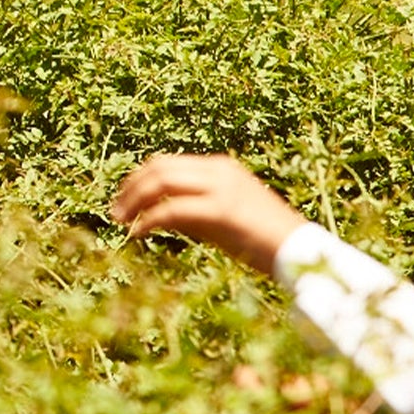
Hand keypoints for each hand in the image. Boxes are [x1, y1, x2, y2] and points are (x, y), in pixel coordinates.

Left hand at [108, 154, 306, 275]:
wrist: (298, 252)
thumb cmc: (262, 240)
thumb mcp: (223, 216)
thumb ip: (192, 210)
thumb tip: (154, 215)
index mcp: (220, 167)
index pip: (167, 162)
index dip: (139, 179)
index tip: (123, 199)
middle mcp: (219, 170)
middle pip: (159, 167)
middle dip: (130, 187)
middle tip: (114, 211)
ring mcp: (221, 187)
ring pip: (161, 182)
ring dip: (134, 200)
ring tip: (119, 220)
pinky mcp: (222, 210)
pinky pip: (171, 210)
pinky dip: (148, 220)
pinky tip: (138, 233)